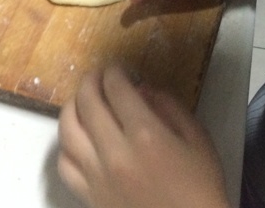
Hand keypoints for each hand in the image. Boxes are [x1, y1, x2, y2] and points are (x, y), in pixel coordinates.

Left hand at [58, 66, 230, 207]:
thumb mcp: (197, 137)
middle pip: (87, 104)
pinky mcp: (89, 196)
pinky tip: (77, 137)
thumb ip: (169, 107)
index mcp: (145, 135)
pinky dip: (66, 144)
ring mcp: (97, 176)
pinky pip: (65, 164)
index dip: (114, 72)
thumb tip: (141, 90)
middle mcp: (115, 152)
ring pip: (67, 131)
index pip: (116, 89)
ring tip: (82, 99)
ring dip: (72, 107)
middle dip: (90, 81)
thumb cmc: (200, 185)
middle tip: (97, 75)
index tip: (117, 68)